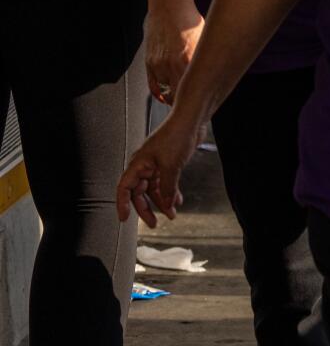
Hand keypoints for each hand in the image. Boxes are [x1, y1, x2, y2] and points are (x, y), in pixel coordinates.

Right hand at [116, 112, 202, 226]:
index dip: (122, 204)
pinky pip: (165, 182)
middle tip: (154, 224)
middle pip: (140, 192)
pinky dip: (171, 192)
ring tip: (172, 215)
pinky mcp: (168, 163)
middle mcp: (144, 166)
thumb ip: (168, 187)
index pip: (124, 188)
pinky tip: (178, 201)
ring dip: (163, 201)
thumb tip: (167, 205)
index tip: (124, 219)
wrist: (191, 122)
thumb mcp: (171, 166)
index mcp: (138, 164)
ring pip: (154, 189)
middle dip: (147, 209)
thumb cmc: (176, 137)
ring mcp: (156, 165)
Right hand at [143, 6, 203, 104]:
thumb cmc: (190, 22)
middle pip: (180, 95)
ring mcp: (158, 65)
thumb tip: (215, 74)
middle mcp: (172, 65)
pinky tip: (167, 97)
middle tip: (197, 106)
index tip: (206, 105)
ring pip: (167, 92)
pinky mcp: (149, 63)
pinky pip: (153, 86)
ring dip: (175, 98)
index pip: (194, 90)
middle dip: (188, 102)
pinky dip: (160, 94)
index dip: (200, 100)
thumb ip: (206, 60)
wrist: (169, 7)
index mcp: (189, 60)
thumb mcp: (205, 42)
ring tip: (184, 102)